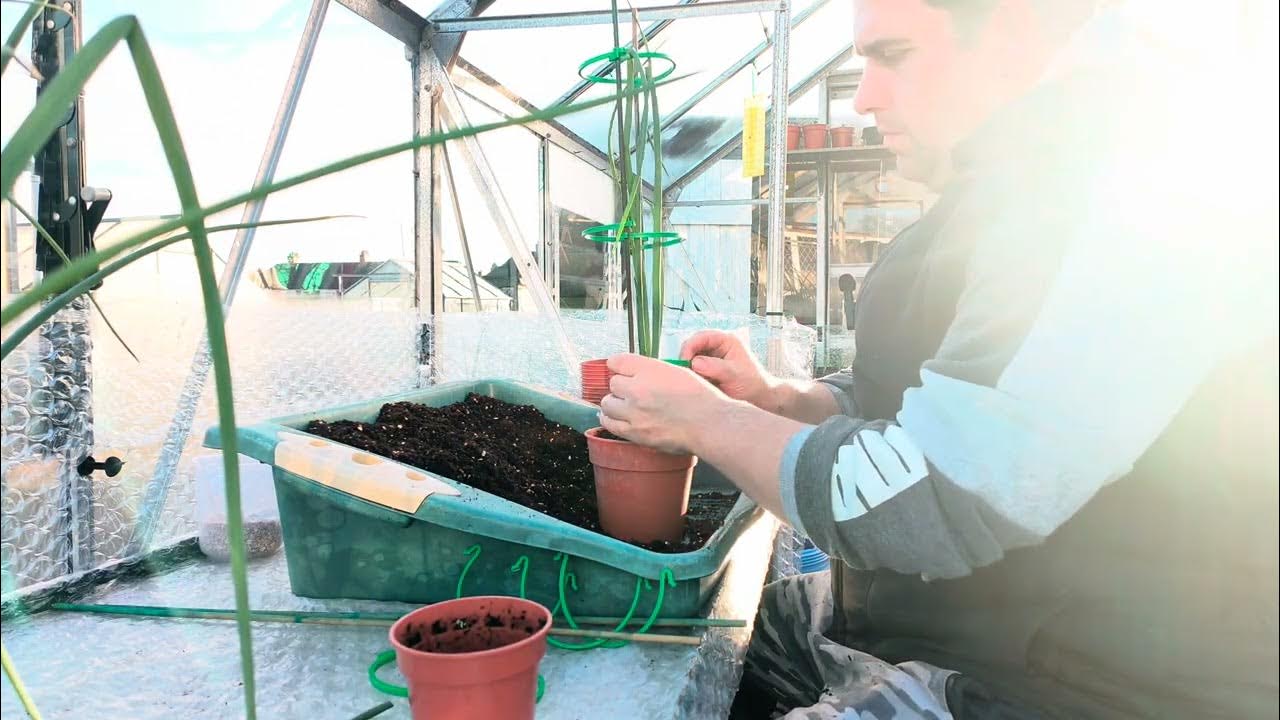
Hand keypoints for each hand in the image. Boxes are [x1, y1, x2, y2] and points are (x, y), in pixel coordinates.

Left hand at [598, 353, 725, 454]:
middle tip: (630, 391)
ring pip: (607, 404)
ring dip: (614, 403)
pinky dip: (612, 420)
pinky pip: (610, 423)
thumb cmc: (699, 398)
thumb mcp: (677, 371)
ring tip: (625, 406)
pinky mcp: (635, 432)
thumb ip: (652, 370)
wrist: (709, 425)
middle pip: (613, 383)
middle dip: (621, 387)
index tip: (622, 371)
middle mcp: (639, 389)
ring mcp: (635, 412)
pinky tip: (620, 419)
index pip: (617, 361)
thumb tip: (633, 372)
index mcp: (650, 370)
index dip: (619, 367)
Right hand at [680, 330, 775, 409]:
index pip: (701, 336)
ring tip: (695, 380)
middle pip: (693, 345)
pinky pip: (694, 368)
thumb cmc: (751, 383)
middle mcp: (717, 344)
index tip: (685, 363)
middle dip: (687, 358)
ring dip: (689, 368)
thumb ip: (715, 367)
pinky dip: (693, 374)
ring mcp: (712, 355)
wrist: (758, 396)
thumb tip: (694, 363)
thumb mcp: (734, 374)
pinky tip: (698, 383)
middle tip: (686, 374)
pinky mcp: (708, 367)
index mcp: (726, 339)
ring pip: (691, 357)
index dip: (690, 347)